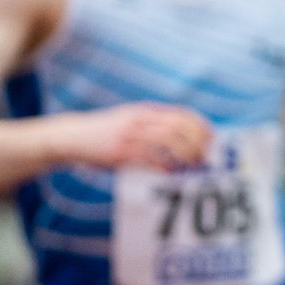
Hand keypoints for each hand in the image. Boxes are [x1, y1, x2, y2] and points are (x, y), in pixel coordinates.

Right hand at [57, 103, 212, 171]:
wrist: (72, 136)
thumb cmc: (105, 131)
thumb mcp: (130, 118)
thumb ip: (152, 123)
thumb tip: (180, 136)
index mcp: (146, 111)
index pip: (182, 114)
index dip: (200, 126)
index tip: (212, 139)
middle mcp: (140, 119)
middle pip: (179, 127)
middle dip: (197, 142)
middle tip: (206, 157)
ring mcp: (130, 135)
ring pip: (167, 141)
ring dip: (185, 154)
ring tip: (193, 166)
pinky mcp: (120, 152)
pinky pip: (148, 158)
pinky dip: (164, 166)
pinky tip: (171, 174)